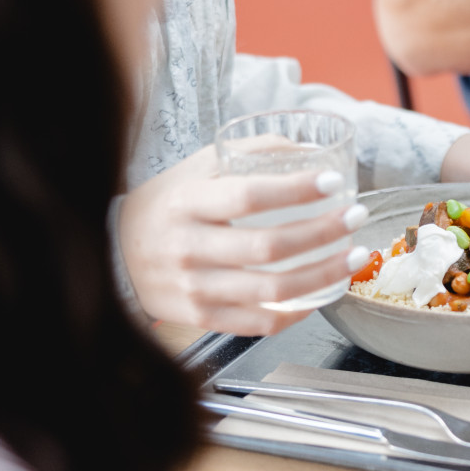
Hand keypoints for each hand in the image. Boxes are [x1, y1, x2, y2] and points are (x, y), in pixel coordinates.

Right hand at [117, 147, 369, 334]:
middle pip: (270, 246)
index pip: (249, 196)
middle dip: (325, 232)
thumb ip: (249, 153)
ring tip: (354, 255)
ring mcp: (196, 289)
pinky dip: (300, 310)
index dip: (296, 190)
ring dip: (325, 273)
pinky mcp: (203, 318)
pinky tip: (323, 292)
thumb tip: (306, 148)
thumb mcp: (196, 168)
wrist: (114, 255)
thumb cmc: (166, 206)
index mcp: (187, 204)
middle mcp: (189, 248)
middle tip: (355, 217)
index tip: (333, 182)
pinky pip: (262, 322)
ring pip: (274, 290)